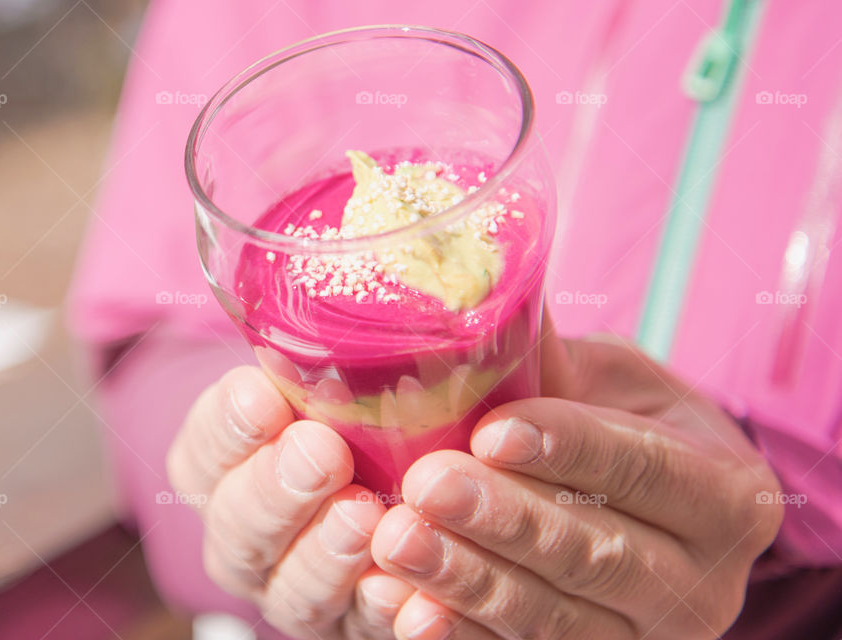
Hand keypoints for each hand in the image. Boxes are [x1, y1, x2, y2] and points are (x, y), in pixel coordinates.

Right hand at [167, 367, 414, 639]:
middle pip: (237, 530)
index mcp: (226, 474)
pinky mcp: (353, 626)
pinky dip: (381, 612)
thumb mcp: (337, 380)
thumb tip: (328, 298)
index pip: (202, 455)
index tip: (260, 394)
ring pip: (291, 591)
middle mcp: (250, 539)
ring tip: (365, 515)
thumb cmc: (366, 413)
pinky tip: (404, 588)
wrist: (409, 473)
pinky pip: (361, 630)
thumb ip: (324, 360)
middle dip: (274, 491)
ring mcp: (297, 591)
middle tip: (320, 451)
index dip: (225, 428)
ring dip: (323, 557)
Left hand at [371, 316, 783, 638]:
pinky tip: (411, 611)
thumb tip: (475, 287)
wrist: (654, 514)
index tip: (492, 431)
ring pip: (557, 616)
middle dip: (505, 519)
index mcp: (727, 492)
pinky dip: (464, 635)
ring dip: (471, 579)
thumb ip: (554, 354)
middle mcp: (703, 579)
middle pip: (598, 551)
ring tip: (399, 540)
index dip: (568, 449)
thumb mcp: (614, 381)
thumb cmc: (629, 427)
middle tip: (427, 485)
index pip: (644, 469)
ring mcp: (649, 634)